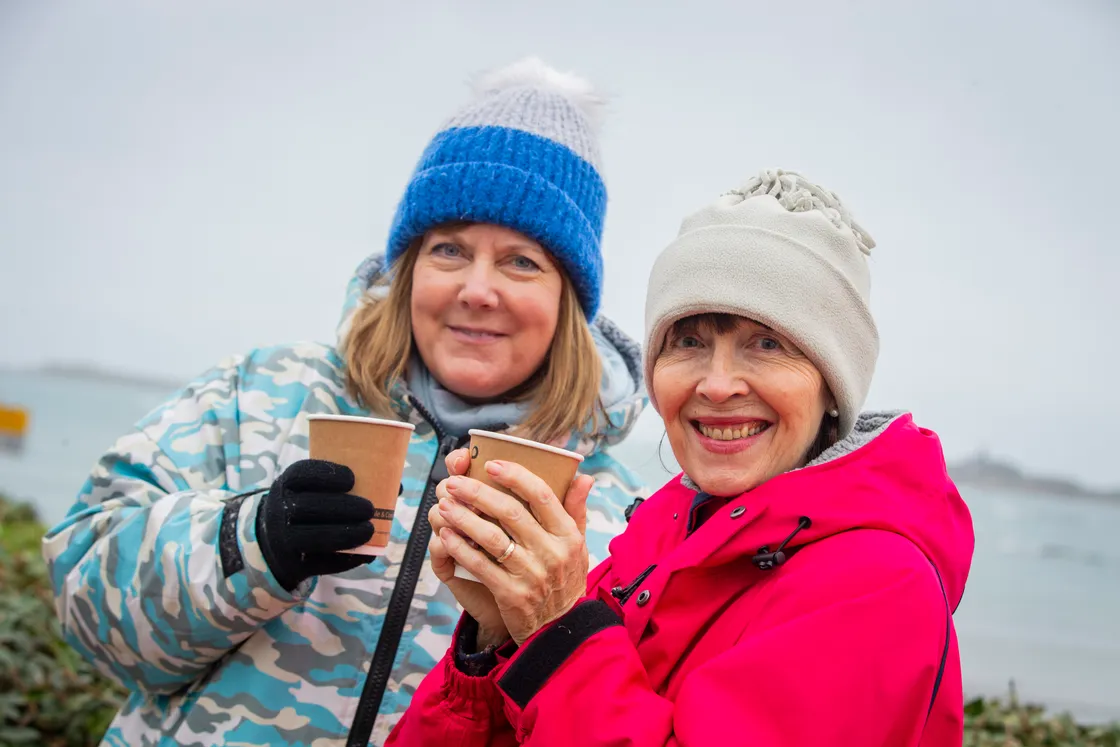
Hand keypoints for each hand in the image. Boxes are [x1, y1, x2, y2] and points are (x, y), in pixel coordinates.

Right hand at [256, 459, 375, 591]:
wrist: (276, 544)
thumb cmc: (309, 509)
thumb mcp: (316, 492)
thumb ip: (349, 487)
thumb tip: (397, 487)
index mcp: (287, 484)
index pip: (302, 474)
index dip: (327, 474)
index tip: (352, 478)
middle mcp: (279, 510)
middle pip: (310, 507)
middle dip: (344, 508)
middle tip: (370, 508)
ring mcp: (282, 539)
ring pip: (314, 537)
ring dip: (345, 534)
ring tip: (369, 530)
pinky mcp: (292, 565)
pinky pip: (320, 564)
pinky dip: (344, 559)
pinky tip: (364, 553)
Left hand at [436, 459, 593, 645]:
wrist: (559, 629)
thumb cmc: (565, 579)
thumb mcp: (579, 545)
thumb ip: (576, 509)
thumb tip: (582, 477)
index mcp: (567, 535)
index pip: (541, 495)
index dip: (515, 476)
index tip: (491, 464)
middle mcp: (552, 552)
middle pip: (510, 512)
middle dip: (477, 492)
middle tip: (454, 482)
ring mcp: (531, 574)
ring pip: (491, 537)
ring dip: (463, 518)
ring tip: (445, 504)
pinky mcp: (512, 594)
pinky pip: (481, 565)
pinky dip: (461, 548)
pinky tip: (446, 535)